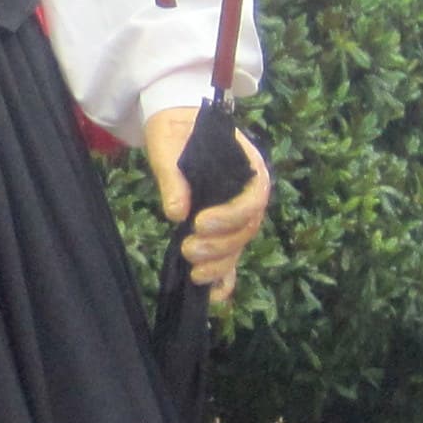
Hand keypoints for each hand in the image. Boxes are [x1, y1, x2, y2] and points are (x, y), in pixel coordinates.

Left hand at [141, 109, 273, 304]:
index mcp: (248, 167)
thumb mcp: (169, 142)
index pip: (252, 198)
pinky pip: (231, 257)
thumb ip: (174, 176)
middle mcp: (249, 194)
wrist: (177, 127)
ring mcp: (237, 214)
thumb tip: (177, 213)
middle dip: (220, 245)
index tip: (200, 223)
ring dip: (220, 264)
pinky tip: (213, 295)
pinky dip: (225, 279)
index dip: (230, 216)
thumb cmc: (177, 130)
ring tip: (194, 272)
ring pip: (238, 246)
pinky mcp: (222, 230)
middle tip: (188, 249)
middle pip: (246, 228)